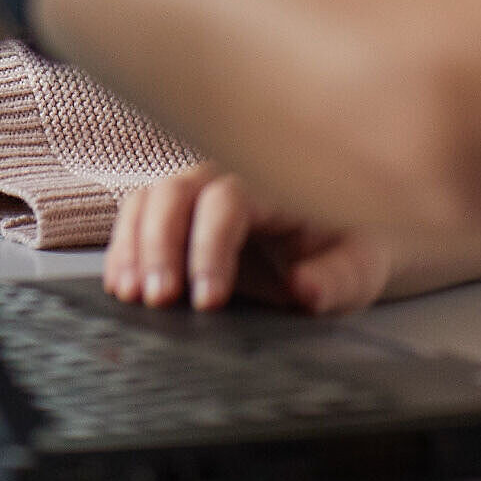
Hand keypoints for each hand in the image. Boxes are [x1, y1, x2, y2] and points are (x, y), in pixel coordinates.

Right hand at [105, 165, 392, 314]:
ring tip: (131, 296)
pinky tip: (122, 286)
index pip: (227, 203)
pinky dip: (124, 250)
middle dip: (160, 246)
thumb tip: (304, 288)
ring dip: (133, 248)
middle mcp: (226, 179)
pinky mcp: (177, 215)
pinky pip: (137, 217)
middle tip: (158, 299)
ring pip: (148, 201)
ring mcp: (196, 193)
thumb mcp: (358, 266)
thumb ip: (336, 278)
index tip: (208, 301)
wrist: (336, 238)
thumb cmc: (346, 247)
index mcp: (272, 184)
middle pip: (175, 193)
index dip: (211, 248)